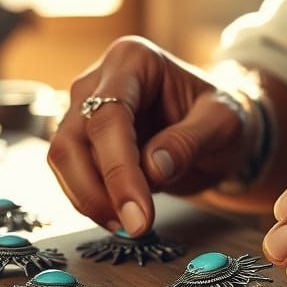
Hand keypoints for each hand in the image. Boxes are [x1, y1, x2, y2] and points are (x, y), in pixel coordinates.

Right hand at [47, 37, 249, 234]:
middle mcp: (99, 79)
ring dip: (90, 199)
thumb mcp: (223, 123)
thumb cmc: (220, 115)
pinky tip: (121, 218)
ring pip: (63, 157)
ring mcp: (83, 107)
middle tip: (135, 227)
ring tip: (132, 225)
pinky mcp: (80, 137)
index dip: (118, 169)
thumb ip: (190, 140)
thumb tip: (152, 168)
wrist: (213, 125)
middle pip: (72, 138)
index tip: (139, 214)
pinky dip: (90, 200)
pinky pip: (70, 172)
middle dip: (96, 190)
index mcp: (134, 60)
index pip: (109, 116)